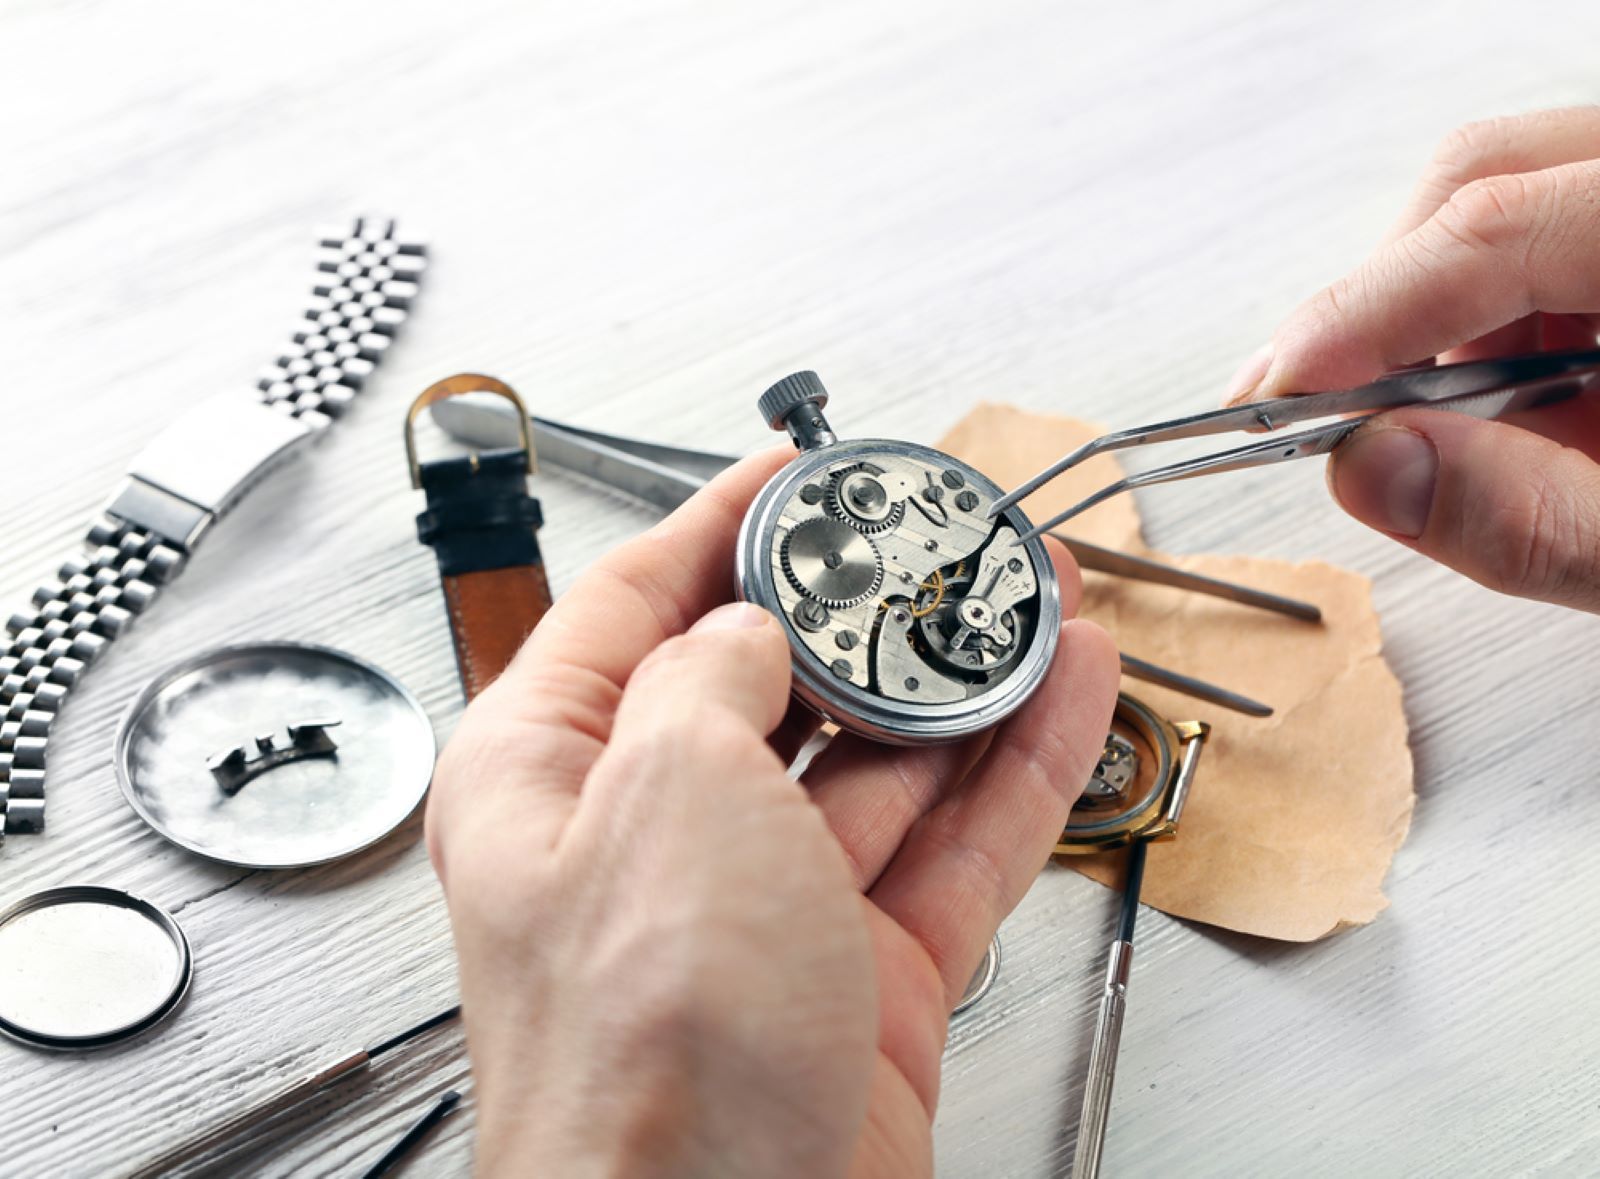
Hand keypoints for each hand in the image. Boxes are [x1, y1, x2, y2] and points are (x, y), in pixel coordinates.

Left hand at [426, 448, 1118, 1177]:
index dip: (717, 524)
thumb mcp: (665, 791)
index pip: (630, 605)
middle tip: (938, 543)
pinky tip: (1063, 697)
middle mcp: (653, 838)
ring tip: (1027, 598)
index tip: (792, 471)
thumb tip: (752, 633)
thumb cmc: (644, 1055)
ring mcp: (767, 908)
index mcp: (551, 777)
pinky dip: (1012, 769)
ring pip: (879, 761)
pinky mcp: (863, 973)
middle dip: (862, 608)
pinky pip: (949, 844)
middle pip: (770, 681)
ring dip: (957, 682)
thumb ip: (711, 678)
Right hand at [1224, 106, 1599, 612]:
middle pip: (1483, 180)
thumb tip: (1374, 468)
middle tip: (1322, 417)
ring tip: (1450, 439)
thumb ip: (1536, 517)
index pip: (1498, 226)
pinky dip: (1485, 328)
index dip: (1366, 310)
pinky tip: (1502, 411)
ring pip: (1499, 203)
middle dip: (1382, 305)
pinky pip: (1534, 238)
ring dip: (1436, 325)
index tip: (1276, 393)